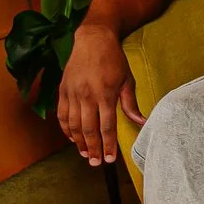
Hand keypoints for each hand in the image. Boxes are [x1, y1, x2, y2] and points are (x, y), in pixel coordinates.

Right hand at [57, 25, 142, 165]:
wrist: (92, 40)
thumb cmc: (114, 60)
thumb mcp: (127, 80)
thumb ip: (131, 104)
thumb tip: (141, 122)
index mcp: (105, 94)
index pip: (106, 126)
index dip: (108, 145)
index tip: (109, 159)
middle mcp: (86, 95)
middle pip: (88, 129)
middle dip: (92, 148)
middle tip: (95, 163)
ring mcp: (72, 93)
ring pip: (72, 124)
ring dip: (78, 142)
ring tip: (84, 154)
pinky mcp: (62, 90)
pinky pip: (61, 114)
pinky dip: (65, 129)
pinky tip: (71, 138)